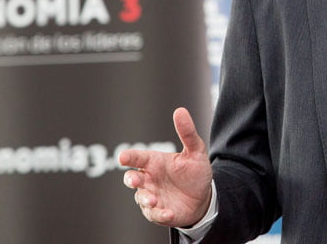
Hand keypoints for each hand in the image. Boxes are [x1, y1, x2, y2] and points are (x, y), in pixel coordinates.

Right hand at [120, 107, 212, 227]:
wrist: (203, 197)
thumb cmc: (194, 172)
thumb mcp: (195, 151)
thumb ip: (187, 133)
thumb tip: (180, 111)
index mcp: (154, 162)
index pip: (138, 158)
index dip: (129, 157)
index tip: (122, 157)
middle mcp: (149, 179)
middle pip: (132, 178)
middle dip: (131, 179)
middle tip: (136, 180)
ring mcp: (152, 196)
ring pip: (141, 198)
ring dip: (146, 199)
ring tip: (154, 200)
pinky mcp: (158, 212)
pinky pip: (154, 214)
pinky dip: (159, 214)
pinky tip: (168, 212)